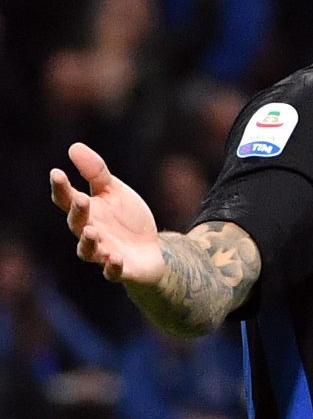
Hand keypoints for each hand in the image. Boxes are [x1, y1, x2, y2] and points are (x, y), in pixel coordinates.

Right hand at [50, 142, 164, 285]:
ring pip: (88, 251)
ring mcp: (103, 252)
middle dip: (78, 213)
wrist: (150, 250)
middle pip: (76, 224)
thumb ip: (96, 172)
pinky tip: (115, 258)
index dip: (61, 188)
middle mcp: (90, 232)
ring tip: (92, 232)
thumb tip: (73, 147)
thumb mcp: (114, 191)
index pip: (67, 200)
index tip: (57, 172)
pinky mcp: (120, 269)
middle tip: (81, 200)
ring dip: (88, 242)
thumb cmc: (126, 219)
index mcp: (87, 212)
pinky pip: (112, 272)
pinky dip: (112, 266)